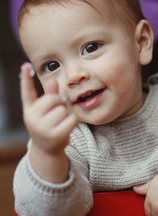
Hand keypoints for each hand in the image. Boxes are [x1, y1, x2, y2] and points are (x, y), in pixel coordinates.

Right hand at [20, 62, 78, 181]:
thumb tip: (53, 79)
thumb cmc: (48, 125)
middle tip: (58, 112)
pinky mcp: (55, 135)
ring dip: (67, 113)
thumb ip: (50, 95)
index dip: (25, 78)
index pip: (27, 91)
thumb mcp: (46, 110)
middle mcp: (32, 118)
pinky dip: (73, 120)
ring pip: (64, 109)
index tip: (25, 65)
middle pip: (54, 99)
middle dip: (60, 103)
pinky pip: (72, 118)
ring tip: (61, 121)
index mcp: (29, 109)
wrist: (48, 149)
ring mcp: (42, 128)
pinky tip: (67, 126)